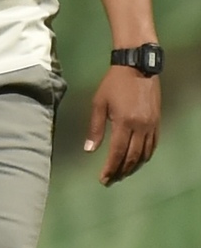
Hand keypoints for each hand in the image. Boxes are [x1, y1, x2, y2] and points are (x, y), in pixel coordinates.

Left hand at [85, 65, 159, 185]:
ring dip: (134, 166)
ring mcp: (152, 125)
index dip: (110, 168)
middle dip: (121, 171)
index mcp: (124, 123)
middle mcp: (141, 127)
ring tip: (122, 174)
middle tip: (111, 180)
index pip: (117, 152)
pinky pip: (154, 144)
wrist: (138, 67)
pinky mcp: (158, 121)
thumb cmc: (113, 84)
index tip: (103, 179)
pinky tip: (138, 160)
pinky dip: (146, 155)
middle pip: (132, 156)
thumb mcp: (98, 104)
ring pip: (145, 153)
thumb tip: (89, 150)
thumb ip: (95, 128)